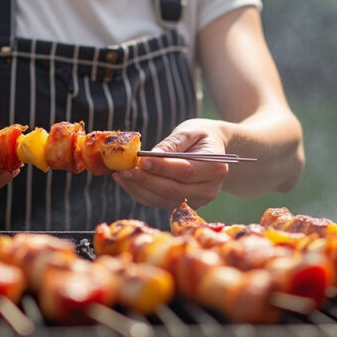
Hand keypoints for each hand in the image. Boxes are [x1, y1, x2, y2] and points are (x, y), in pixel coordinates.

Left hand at [112, 119, 229, 209]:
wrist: (211, 149)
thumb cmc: (200, 136)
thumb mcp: (190, 131)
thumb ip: (173, 143)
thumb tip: (154, 154)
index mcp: (216, 167)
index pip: (185, 172)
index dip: (162, 168)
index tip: (141, 160)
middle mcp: (209, 189)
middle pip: (174, 190)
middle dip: (146, 180)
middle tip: (124, 170)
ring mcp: (198, 201)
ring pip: (164, 199)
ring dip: (139, 189)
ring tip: (120, 175)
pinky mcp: (184, 205)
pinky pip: (160, 202)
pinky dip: (141, 194)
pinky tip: (127, 182)